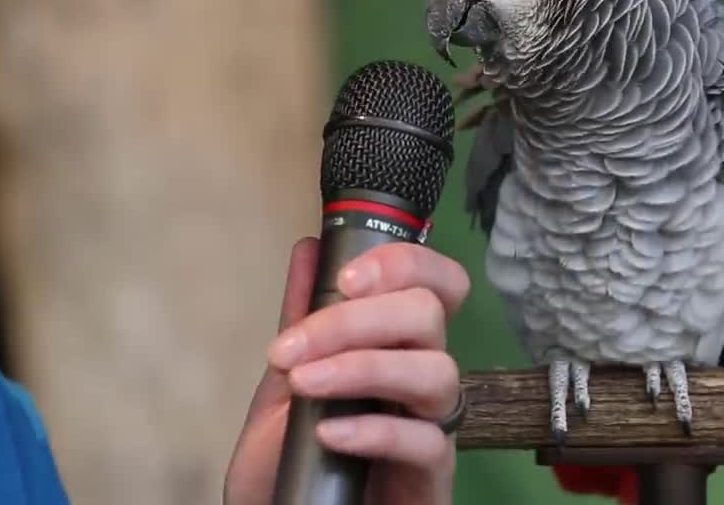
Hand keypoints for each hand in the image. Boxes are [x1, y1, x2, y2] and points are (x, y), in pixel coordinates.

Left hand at [224, 236, 470, 504]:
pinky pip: (425, 441)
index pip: (437, 283)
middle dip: (356, 319)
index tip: (345, 278)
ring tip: (303, 384)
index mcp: (399, 343)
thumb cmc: (296, 459)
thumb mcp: (286, 380)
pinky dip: (374, 430)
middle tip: (292, 346)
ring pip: (436, 370)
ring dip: (361, 367)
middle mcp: (425, 374)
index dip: (405, 264)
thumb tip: (309, 249)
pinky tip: (330, 434)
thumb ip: (302, 319)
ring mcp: (433, 424)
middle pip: (428, 314)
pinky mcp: (432, 475)